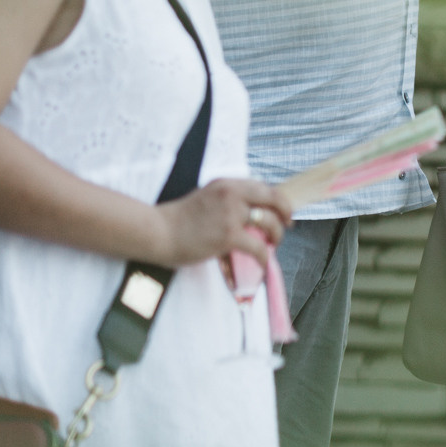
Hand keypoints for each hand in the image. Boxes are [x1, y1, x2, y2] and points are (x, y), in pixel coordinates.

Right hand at [151, 178, 292, 267]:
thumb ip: (228, 200)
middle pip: (274, 199)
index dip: (277, 199)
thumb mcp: (207, 198)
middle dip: (286, 212)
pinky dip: (265, 256)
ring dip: (277, 235)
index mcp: (226, 184)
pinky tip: (264, 262)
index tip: (282, 210)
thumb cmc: (178, 219)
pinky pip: (258, 247)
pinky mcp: (228, 236)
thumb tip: (251, 212)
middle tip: (288, 224)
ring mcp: (231, 215)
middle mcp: (232, 195)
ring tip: (273, 243)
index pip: (263, 187)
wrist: (157, 231)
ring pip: (270, 223)